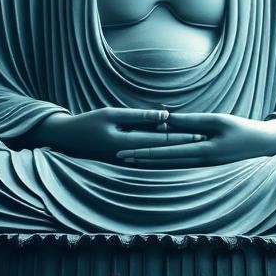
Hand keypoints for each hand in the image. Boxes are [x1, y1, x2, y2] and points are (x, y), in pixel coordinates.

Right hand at [21, 108, 205, 159]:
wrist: (67, 138)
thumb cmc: (88, 122)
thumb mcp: (112, 114)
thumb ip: (139, 116)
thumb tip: (165, 116)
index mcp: (127, 145)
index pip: (162, 141)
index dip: (183, 136)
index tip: (202, 133)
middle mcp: (130, 157)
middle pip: (164, 151)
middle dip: (185, 145)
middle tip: (207, 140)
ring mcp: (127, 161)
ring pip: (157, 156)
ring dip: (176, 151)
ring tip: (197, 147)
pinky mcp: (125, 161)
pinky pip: (149, 157)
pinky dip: (163, 154)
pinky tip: (175, 152)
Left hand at [116, 113, 275, 165]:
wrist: (263, 145)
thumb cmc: (242, 129)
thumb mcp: (217, 121)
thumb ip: (191, 121)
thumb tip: (165, 118)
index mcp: (204, 151)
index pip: (167, 152)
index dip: (144, 151)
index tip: (125, 150)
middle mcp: (201, 163)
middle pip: (163, 162)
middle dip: (140, 159)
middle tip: (117, 156)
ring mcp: (203, 168)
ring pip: (169, 166)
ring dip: (148, 163)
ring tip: (128, 160)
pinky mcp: (205, 167)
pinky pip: (179, 166)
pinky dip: (163, 163)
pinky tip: (150, 162)